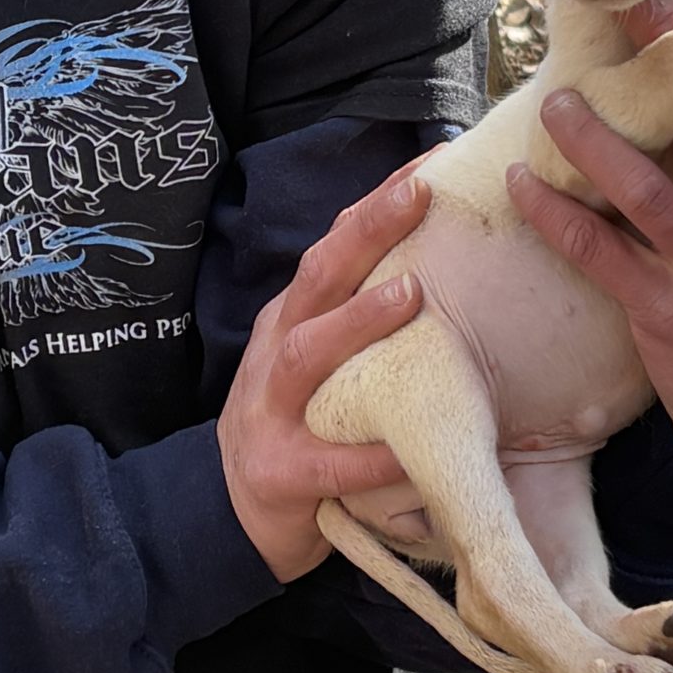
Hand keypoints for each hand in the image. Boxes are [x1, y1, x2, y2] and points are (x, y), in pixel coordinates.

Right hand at [218, 168, 429, 580]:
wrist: (231, 509)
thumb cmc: (296, 421)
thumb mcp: (315, 358)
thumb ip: (356, 318)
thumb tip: (441, 267)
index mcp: (292, 318)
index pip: (334, 246)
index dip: (377, 203)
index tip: (432, 164)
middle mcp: (276, 351)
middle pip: (316, 279)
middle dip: (367, 232)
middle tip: (420, 194)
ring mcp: (271, 411)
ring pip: (308, 354)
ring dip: (357, 321)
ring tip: (411, 294)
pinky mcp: (280, 474)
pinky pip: (329, 463)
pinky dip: (368, 456)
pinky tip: (408, 448)